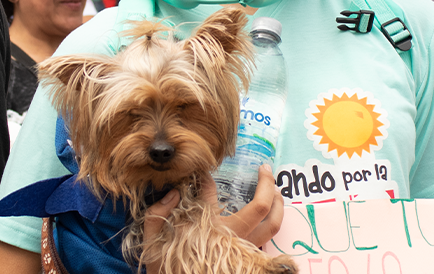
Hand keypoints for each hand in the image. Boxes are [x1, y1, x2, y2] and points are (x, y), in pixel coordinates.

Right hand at [141, 165, 283, 273]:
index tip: (203, 173)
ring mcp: (243, 250)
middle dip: (268, 185)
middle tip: (265, 169)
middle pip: (262, 207)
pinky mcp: (247, 259)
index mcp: (210, 230)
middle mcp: (232, 239)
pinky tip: (272, 214)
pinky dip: (273, 224)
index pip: (212, 194)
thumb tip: (174, 192)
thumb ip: (158, 214)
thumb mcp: (154, 241)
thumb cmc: (167, 268)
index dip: (207, 180)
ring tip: (276, 191)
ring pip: (272, 226)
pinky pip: (268, 240)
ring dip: (279, 205)